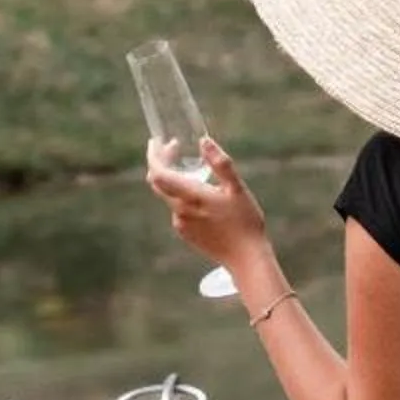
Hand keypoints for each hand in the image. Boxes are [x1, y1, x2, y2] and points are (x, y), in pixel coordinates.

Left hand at [145, 136, 267, 270]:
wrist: (245, 258)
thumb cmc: (245, 222)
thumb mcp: (237, 188)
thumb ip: (220, 163)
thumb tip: (204, 141)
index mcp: (190, 197)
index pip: (158, 174)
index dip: (153, 156)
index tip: (157, 142)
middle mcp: (179, 211)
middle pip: (158, 183)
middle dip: (162, 163)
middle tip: (173, 147)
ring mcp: (181, 224)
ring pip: (169, 196)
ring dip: (175, 180)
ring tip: (194, 169)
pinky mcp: (185, 234)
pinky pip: (177, 209)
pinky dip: (182, 197)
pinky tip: (201, 196)